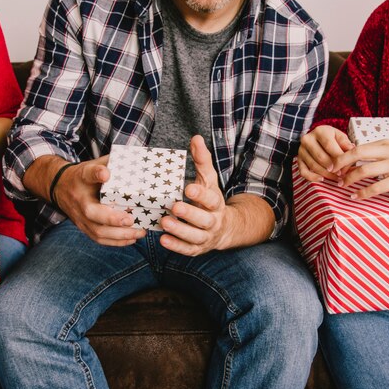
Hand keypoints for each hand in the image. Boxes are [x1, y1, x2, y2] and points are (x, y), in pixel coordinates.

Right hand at [54, 156, 145, 245]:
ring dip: (120, 234)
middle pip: (92, 212)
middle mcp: (79, 199)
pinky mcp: (83, 227)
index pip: (88, 174)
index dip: (97, 173)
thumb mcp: (93, 164)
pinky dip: (116, 241)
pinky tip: (132, 238)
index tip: (106, 173)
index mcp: (82, 178)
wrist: (60, 187)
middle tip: (130, 219)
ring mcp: (80, 216)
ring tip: (139, 232)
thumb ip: (109, 163)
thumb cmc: (83, 176)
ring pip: (97, 231)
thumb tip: (133, 160)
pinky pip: (99, 239)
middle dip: (112, 219)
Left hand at [160, 135, 229, 255]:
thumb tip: (195, 138)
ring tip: (165, 222)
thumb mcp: (208, 180)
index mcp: (216, 203)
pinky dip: (177, 246)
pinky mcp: (197, 248)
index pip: (211, 199)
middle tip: (174, 207)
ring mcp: (206, 237)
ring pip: (195, 236)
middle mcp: (213, 221)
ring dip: (181, 230)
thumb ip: (201, 161)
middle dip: (190, 214)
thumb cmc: (210, 200)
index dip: (201, 195)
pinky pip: (188, 249)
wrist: (224, 228)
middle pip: (205, 220)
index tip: (188, 188)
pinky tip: (163, 239)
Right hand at [298, 125, 353, 180]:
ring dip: (326, 174)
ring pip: (313, 165)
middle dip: (332, 167)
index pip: (329, 146)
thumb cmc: (330, 138)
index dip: (338, 157)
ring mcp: (301, 150)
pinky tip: (321, 179)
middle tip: (341, 174)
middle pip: (320, 157)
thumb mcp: (338, 136)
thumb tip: (351, 149)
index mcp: (319, 131)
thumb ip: (345, 142)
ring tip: (336, 178)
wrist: (315, 137)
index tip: (346, 166)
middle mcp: (307, 140)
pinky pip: (303, 171)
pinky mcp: (298, 159)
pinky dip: (312, 177)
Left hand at [333, 140, 388, 198]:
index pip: (358, 147)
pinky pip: (377, 187)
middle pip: (358, 154)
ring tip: (341, 186)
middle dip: (341, 164)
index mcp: (387, 145)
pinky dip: (363, 192)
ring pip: (365, 170)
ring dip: (349, 179)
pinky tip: (355, 196)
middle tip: (331, 173)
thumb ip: (377, 154)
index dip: (342, 156)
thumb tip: (352, 160)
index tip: (331, 164)